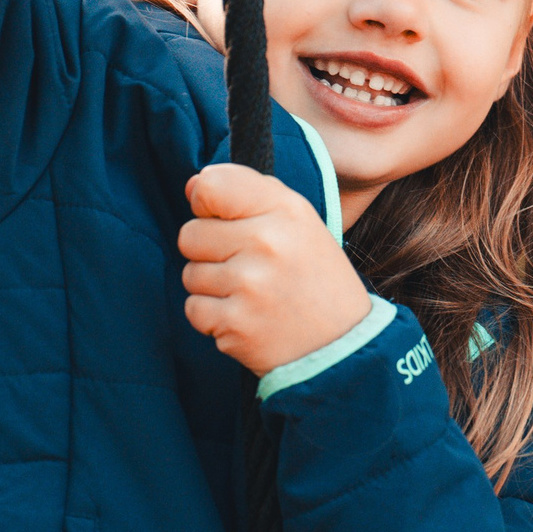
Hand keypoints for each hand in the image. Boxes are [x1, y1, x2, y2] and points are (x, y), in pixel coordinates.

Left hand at [180, 163, 371, 377]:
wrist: (342, 347)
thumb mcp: (299, 223)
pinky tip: (247, 318)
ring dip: (212, 288)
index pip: (211, 184)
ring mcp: (250, 284)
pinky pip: (193, 309)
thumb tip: (193, 185)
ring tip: (252, 295)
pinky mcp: (235, 323)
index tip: (222, 219)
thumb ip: (249, 194)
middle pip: (190, 234)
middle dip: (209, 253)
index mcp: (285, 209)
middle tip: (248, 268)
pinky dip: (213, 318)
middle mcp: (267, 242)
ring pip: (190, 274)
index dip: (205, 202)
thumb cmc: (314, 280)